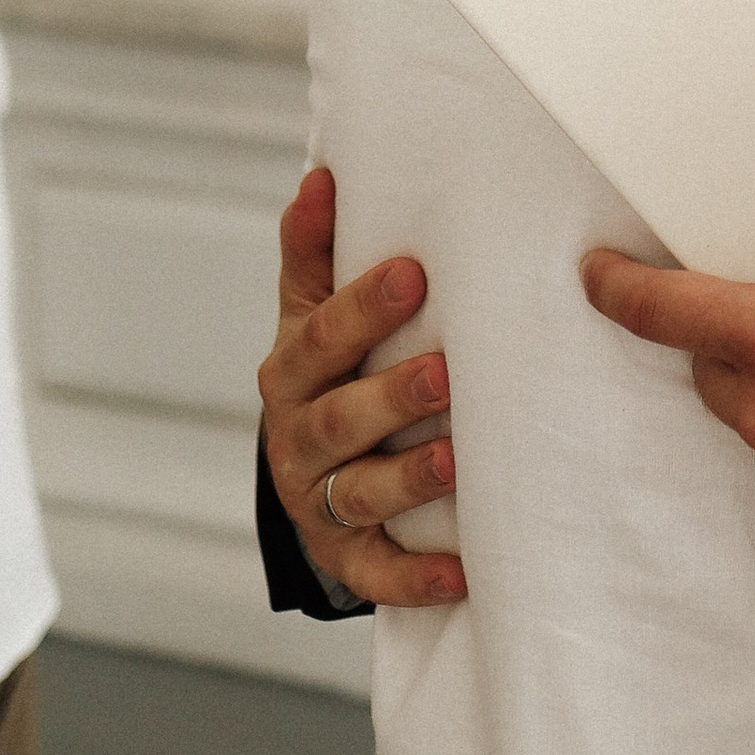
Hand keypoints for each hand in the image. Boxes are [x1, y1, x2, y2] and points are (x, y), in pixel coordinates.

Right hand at [258, 167, 463, 606]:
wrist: (306, 467)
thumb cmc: (330, 366)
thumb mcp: (312, 308)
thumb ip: (316, 250)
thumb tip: (320, 177)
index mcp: (293, 368)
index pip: (322, 336)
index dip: (363, 307)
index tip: (415, 272)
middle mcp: (298, 436)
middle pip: (339, 419)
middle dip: (390, 396)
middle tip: (446, 372)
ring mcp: (317, 501)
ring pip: (358, 495)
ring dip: (405, 479)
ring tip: (455, 460)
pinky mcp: (342, 557)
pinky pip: (376, 572)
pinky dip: (416, 577)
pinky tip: (461, 572)